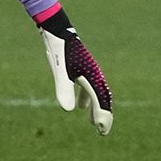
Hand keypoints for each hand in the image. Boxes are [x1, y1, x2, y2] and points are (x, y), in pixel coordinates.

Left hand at [38, 7, 112, 134]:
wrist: (56, 29)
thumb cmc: (59, 49)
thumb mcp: (59, 70)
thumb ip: (63, 89)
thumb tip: (67, 110)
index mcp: (92, 77)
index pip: (101, 101)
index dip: (103, 116)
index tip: (101, 130)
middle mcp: (94, 75)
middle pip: (103, 99)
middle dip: (103, 115)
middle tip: (102, 131)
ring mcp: (89, 71)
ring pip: (96, 94)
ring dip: (96, 108)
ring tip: (92, 122)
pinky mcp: (81, 68)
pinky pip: (88, 87)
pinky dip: (87, 98)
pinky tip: (79, 106)